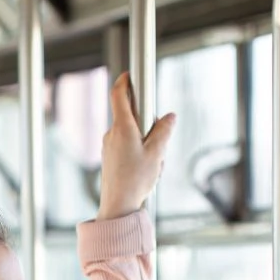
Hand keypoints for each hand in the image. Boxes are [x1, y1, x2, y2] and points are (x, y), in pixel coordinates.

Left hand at [97, 71, 176, 219]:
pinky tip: (145, 171)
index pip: (119, 94)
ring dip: (145, 142)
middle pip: (131, 115)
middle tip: (159, 142)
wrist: (117, 206)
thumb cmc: (135, 180)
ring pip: (131, 134)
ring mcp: (109, 145)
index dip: (125, 81)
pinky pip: (127, 147)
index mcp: (122, 127)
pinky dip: (139, 153)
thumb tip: (170, 116)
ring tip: (152, 164)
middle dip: (148, 123)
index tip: (131, 74)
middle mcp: (112, 133)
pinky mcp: (110, 157)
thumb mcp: (156, 154)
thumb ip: (163, 131)